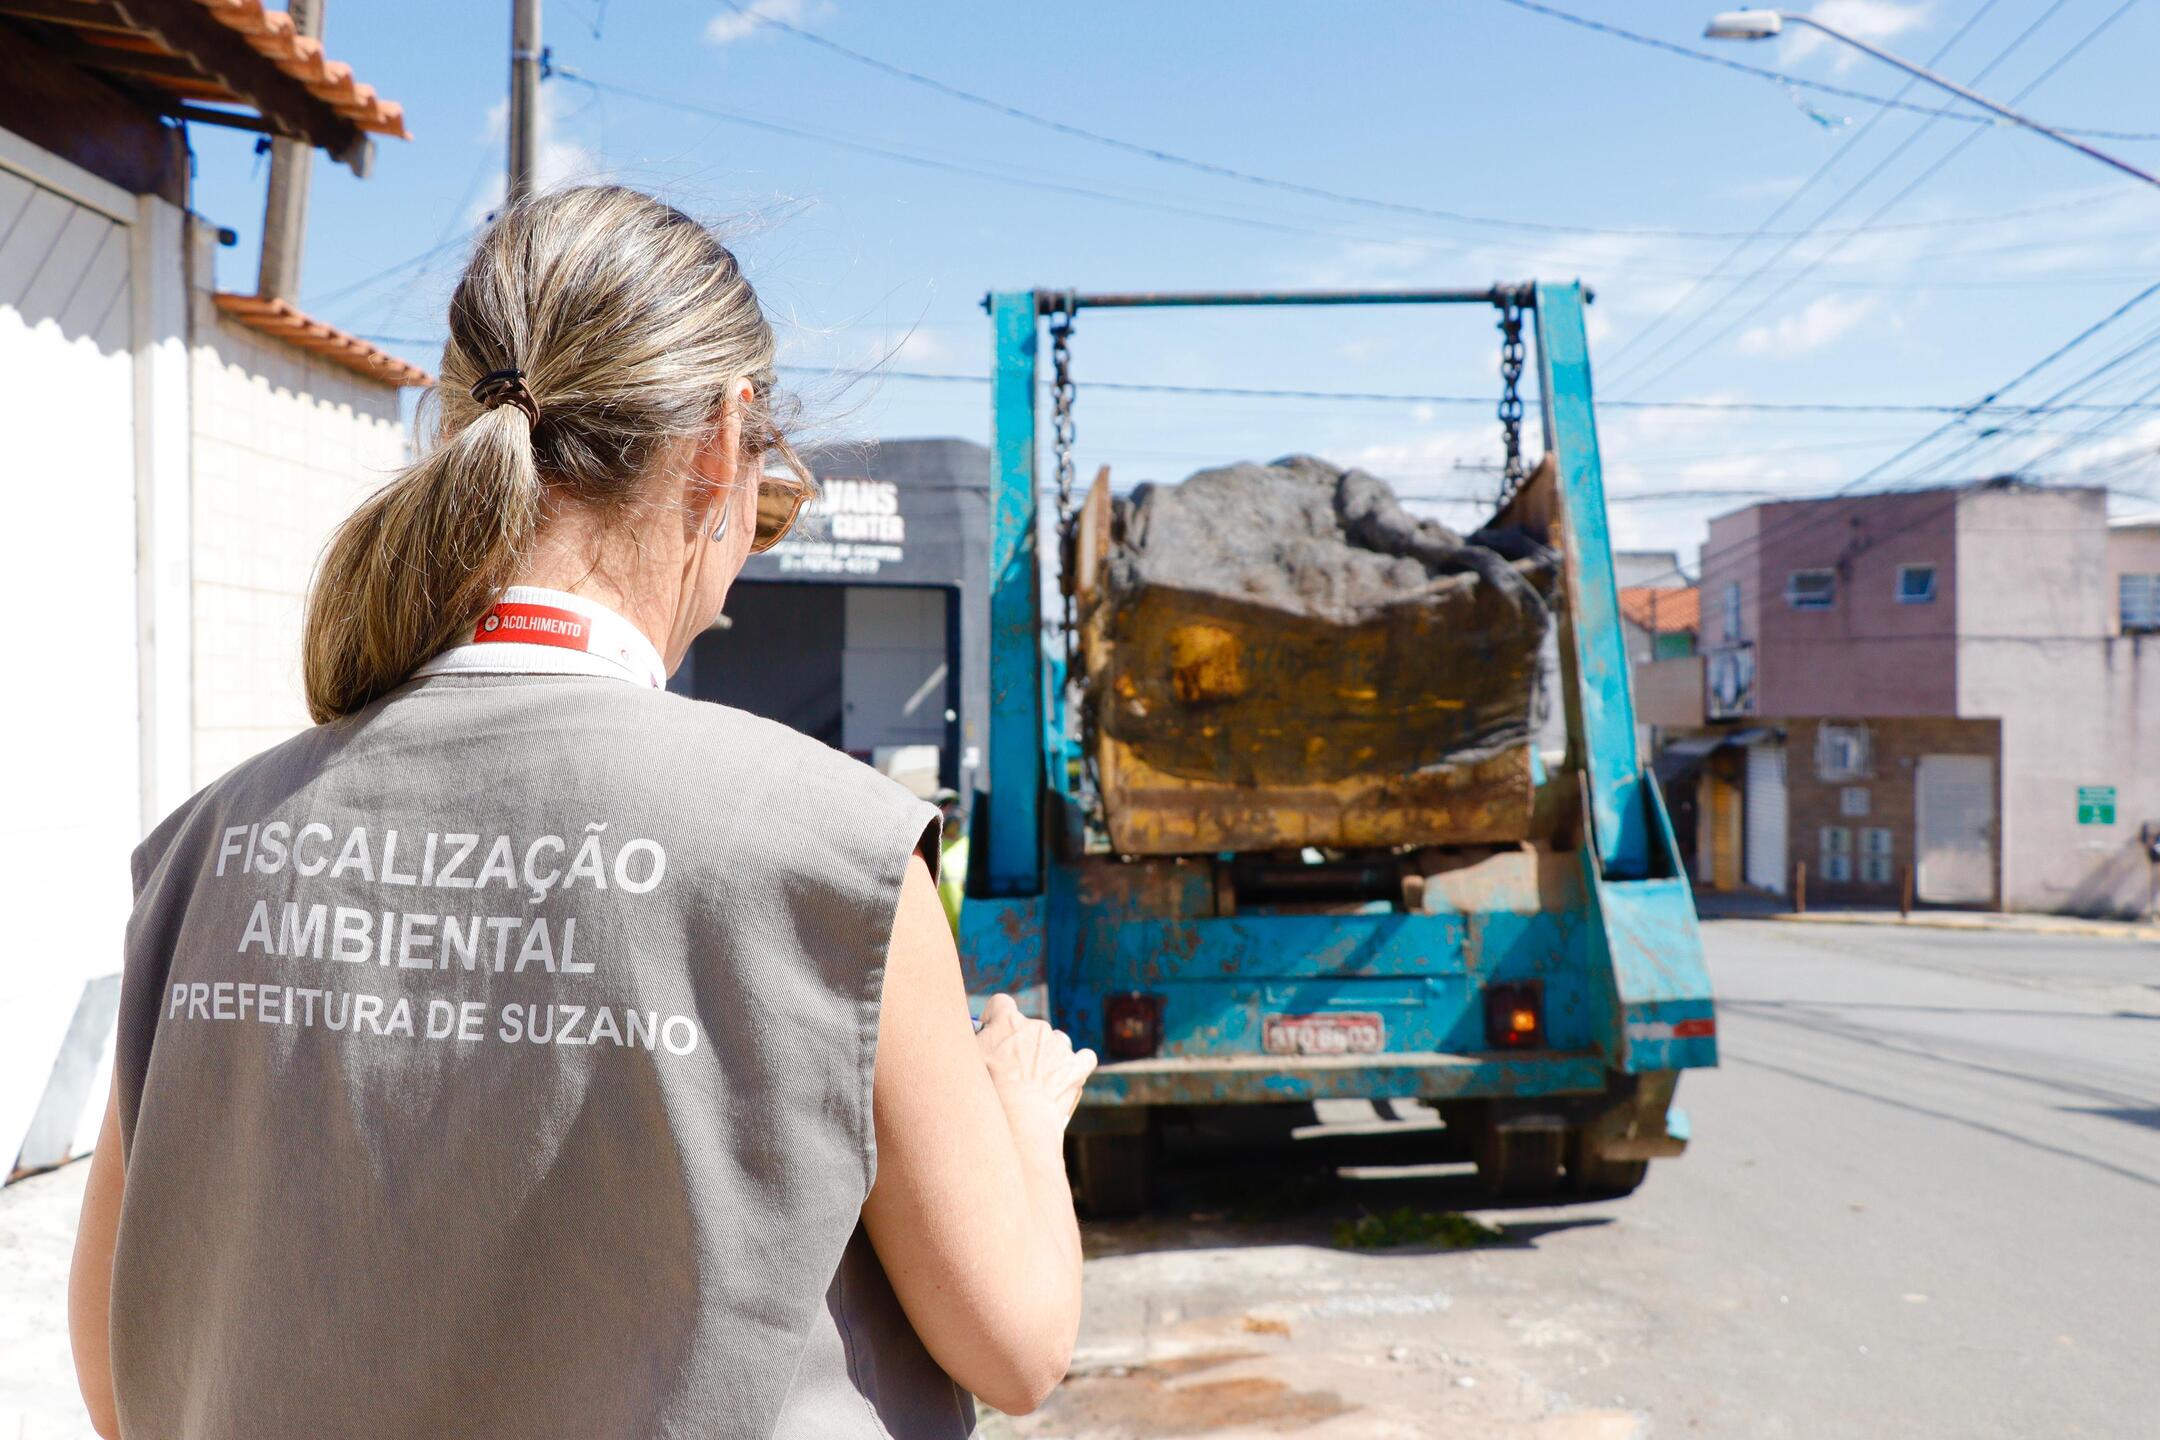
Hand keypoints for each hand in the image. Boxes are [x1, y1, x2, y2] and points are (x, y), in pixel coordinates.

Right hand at [975, 994, 1097, 1134]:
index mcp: (1007, 1020)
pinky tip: (1068, 1076)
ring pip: (1054, 1042)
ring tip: (1035, 1080)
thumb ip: (971, 1042)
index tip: (990, 1031)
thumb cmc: (986, 1090)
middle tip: (1009, 1067)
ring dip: (1047, 1055)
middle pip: (1028, 1027)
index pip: (1000, 1004)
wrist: (1018, 1117)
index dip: (994, 1016)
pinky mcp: (1076, 1065)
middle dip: (1021, 1043)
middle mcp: (1035, 1026)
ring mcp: (1058, 1045)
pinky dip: (1078, 1065)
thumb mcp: (966, 1061)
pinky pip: (1084, 1058)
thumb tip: (972, 1037)